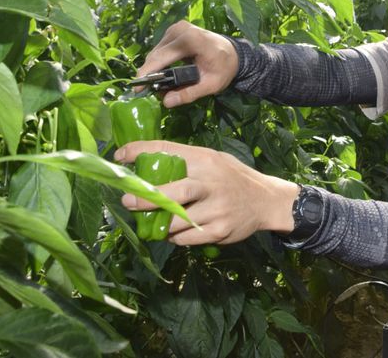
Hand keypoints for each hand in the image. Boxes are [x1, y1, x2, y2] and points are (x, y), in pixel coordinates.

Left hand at [116, 140, 297, 244]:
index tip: (120, 156)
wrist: (267, 201)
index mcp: (207, 160)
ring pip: (176, 221)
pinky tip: (173, 232)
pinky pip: (186, 238)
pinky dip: (174, 236)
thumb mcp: (215, 160)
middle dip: (145, 198)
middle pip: (173, 192)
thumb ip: (188, 162)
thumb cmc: (234, 178)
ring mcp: (216, 209)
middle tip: (128, 201)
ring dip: (158, 223)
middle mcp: (211, 183)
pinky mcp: (219, 231)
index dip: (140, 151)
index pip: (168, 150)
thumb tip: (147, 165)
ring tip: (150, 222)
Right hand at [136, 20, 238, 107]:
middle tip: (150, 91)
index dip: (148, 73)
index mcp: (192, 40)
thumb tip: (167, 102)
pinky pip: (161, 48)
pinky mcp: (175, 30)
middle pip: (156, 55)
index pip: (162, 57)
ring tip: (159, 84)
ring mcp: (177, 28)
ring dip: (154, 68)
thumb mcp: (211, 85)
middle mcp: (181, 30)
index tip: (138, 88)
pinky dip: (160, 61)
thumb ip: (189, 93)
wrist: (234, 53)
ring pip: (156, 51)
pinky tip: (164, 72)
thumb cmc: (224, 68)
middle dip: (150, 74)